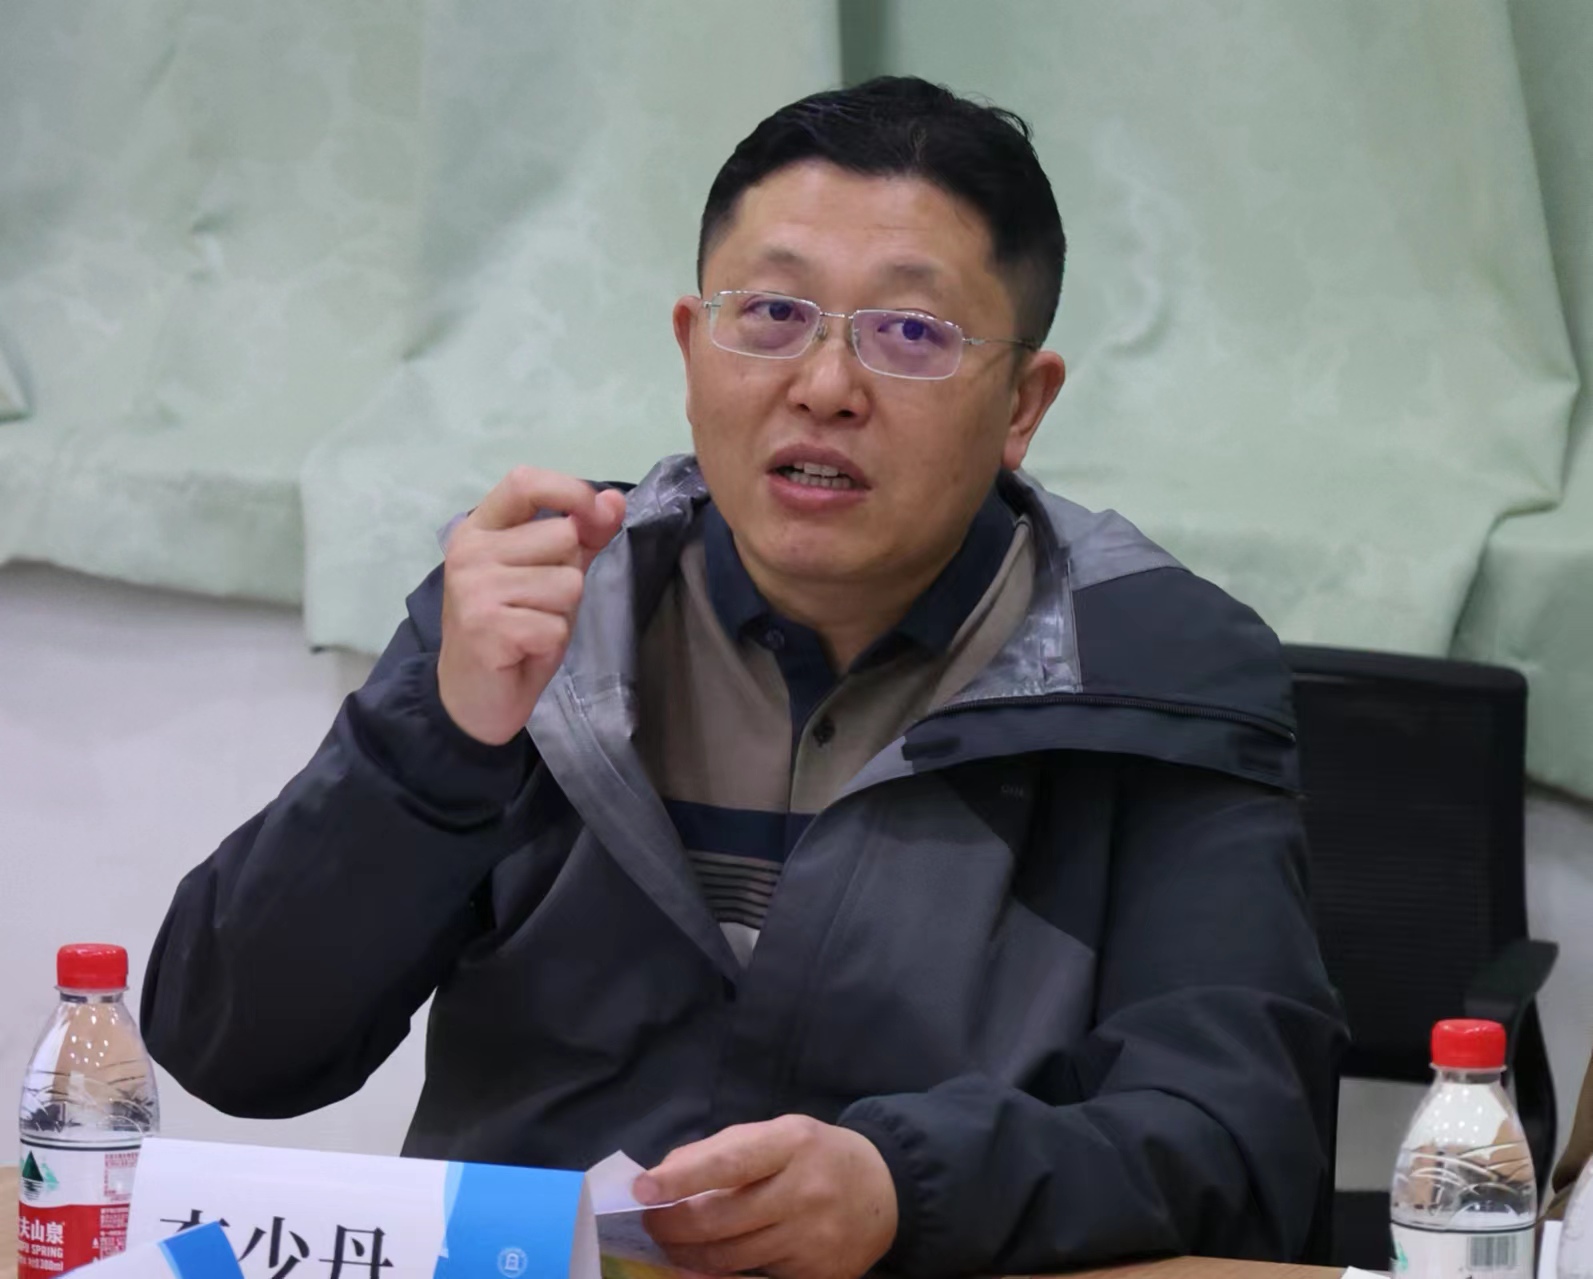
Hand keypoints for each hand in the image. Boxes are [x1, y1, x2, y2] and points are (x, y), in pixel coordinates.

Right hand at [437, 467, 626, 744]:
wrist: (473, 696)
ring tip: (530, 627)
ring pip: (567, 582)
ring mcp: (475, 588)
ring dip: (561, 613)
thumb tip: (614, 500)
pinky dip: (551, 642)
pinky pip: (556, 624)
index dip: (570, 491)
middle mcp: (471, 552)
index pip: (525, 482)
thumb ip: (581, 536)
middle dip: (569, 575)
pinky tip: (524, 650)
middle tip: (538, 605)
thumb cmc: (513, 629)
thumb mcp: (549, 574)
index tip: (597, 513)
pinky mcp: (487, 627)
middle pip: (563, 537)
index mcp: (481, 529)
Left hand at [635, 1116, 897, 1278]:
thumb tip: (663, 1176)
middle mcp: (805, 1191)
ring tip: (674, 1244)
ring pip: (730, 1259)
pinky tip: (708, 1265)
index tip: (641, 1189)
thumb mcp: (777, 1133)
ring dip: (689, 1255)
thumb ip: (722, 1149)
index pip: (728, 1163)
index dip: (681, 1178)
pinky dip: (723, 1275)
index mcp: (792, 1143)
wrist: (884, 1191)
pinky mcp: (817, 1276)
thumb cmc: (816, 1155)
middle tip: (651, 1224)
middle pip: (720, 1221)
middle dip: (672, 1226)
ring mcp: (813, 1239)